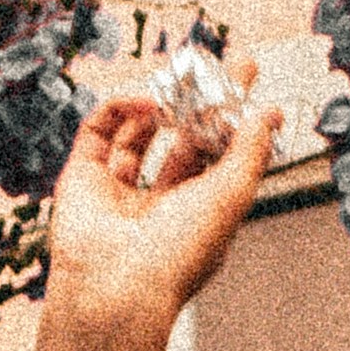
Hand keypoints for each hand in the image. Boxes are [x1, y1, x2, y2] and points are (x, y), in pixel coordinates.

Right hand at [43, 86, 274, 350]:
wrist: (115, 287)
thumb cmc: (179, 253)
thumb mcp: (230, 197)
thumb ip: (250, 153)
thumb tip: (268, 115)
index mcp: (197, 215)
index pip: (218, 158)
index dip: (232, 119)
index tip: (248, 81)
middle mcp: (158, 204)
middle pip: (182, 140)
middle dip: (200, 101)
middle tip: (218, 63)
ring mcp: (118, 191)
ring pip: (138, 132)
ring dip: (160, 102)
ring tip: (180, 81)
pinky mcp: (82, 178)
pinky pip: (100, 129)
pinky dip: (122, 107)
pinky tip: (147, 101)